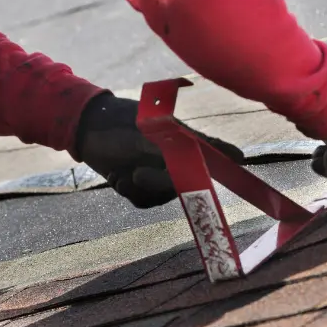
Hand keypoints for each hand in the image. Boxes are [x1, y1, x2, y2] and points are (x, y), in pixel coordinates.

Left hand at [74, 92, 242, 208]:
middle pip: (181, 185)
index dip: (229, 159)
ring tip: (121, 173)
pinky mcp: (139, 182)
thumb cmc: (119, 127)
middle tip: (136, 174)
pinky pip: (143, 200)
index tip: (243, 160)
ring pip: (160, 196)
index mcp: (182, 140)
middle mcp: (173, 156)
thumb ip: (181, 153)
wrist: (83, 129)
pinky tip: (117, 176)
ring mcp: (156, 170)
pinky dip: (128, 191)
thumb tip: (232, 158)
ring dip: (137, 189)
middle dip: (156, 184)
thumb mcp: (150, 139)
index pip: (213, 152)